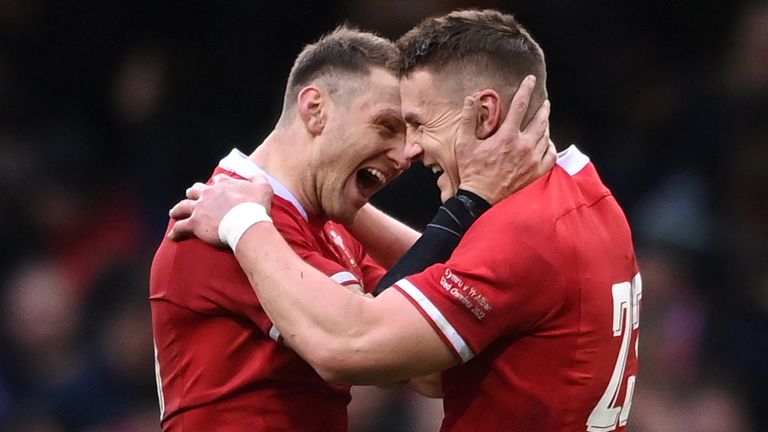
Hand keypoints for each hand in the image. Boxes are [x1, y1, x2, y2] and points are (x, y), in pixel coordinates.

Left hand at [168, 175, 273, 244]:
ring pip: (183, 206)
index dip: (217, 184)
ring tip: (174, 213)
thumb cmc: (256, 207)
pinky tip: (172, 236)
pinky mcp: (194, 223)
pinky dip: (176, 231)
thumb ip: (258, 178)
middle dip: (194, 193)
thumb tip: (255, 175)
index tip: (217, 187)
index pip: (217, 180)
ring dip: (178, 209)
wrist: (246, 224)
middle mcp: (208, 193)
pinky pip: (180, 227)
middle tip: (192, 197)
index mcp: (223, 185)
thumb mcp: (263, 188)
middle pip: (196, 190)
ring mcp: (200, 208)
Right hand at [455, 75, 555, 203]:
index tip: (530, 80)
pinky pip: (550, 155)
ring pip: (546, 136)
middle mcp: (524, 146)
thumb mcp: (464, 144)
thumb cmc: (472, 171)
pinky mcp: (536, 172)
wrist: (481, 199)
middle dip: (543, 108)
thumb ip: (467, 120)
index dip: (526, 89)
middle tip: (544, 102)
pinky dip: (550, 146)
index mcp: (507, 136)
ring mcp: (532, 160)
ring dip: (546, 125)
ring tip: (544, 120)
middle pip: (540, 119)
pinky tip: (547, 143)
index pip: (520, 105)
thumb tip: (470, 99)